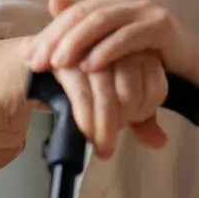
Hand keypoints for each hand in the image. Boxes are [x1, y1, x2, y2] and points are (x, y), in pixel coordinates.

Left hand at [26, 0, 198, 86]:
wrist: (193, 79)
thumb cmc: (147, 65)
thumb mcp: (110, 50)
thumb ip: (85, 29)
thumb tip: (52, 3)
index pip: (72, 13)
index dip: (48, 34)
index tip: (28, 58)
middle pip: (83, 15)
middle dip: (56, 39)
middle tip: (37, 62)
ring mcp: (146, 7)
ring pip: (102, 23)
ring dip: (76, 44)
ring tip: (58, 65)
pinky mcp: (162, 24)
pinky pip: (128, 37)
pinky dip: (106, 51)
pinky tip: (90, 67)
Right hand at [50, 53, 169, 158]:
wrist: (37, 71)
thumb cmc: (85, 88)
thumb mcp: (117, 103)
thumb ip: (141, 120)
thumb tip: (160, 142)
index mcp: (137, 51)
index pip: (155, 86)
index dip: (145, 112)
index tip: (130, 124)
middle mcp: (116, 47)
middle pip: (131, 90)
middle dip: (121, 121)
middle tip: (109, 143)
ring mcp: (88, 52)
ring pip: (106, 94)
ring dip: (104, 127)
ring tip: (102, 149)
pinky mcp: (65, 61)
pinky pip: (82, 94)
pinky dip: (86, 119)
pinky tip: (86, 135)